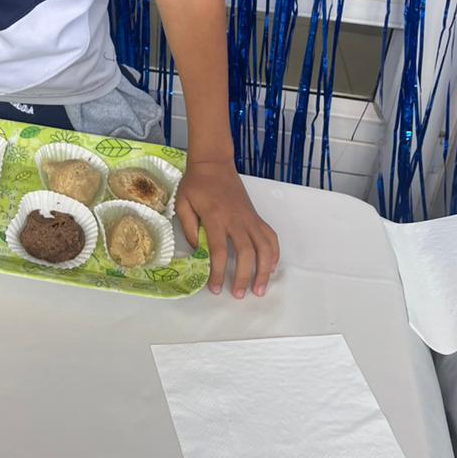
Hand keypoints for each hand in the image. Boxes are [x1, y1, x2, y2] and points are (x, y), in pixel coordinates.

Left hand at [176, 160, 278, 297]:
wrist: (213, 163)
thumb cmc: (195, 183)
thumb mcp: (183, 203)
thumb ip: (188, 228)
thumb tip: (197, 253)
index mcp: (215, 217)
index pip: (219, 251)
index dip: (218, 273)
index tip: (215, 289)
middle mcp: (236, 219)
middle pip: (246, 252)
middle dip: (244, 277)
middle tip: (238, 295)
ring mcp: (249, 217)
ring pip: (264, 247)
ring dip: (264, 270)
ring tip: (260, 289)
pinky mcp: (256, 216)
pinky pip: (270, 236)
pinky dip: (273, 253)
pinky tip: (270, 268)